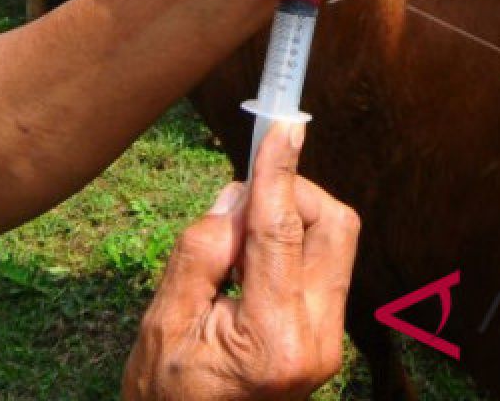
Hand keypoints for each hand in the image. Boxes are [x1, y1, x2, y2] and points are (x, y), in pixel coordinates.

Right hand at [123, 118, 359, 399]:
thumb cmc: (166, 396)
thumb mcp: (163, 323)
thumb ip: (202, 251)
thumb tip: (238, 196)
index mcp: (276, 340)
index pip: (282, 232)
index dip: (280, 172)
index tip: (283, 125)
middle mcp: (320, 339)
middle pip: (333, 226)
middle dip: (292, 194)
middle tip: (240, 206)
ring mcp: (331, 340)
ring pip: (335, 240)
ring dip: (291, 219)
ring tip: (234, 249)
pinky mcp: (329, 335)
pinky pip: (324, 263)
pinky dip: (291, 244)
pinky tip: (250, 267)